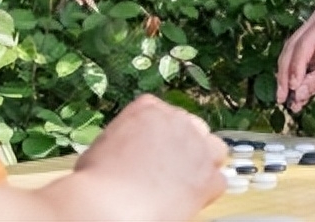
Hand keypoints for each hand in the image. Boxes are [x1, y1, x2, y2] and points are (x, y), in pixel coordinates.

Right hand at [61, 95, 227, 220]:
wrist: (109, 205)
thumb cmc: (96, 183)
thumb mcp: (103, 145)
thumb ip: (127, 139)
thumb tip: (129, 151)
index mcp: (148, 108)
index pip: (167, 114)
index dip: (164, 136)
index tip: (157, 151)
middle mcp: (178, 120)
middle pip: (193, 129)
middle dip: (184, 147)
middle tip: (170, 169)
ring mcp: (197, 147)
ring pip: (214, 149)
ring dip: (203, 163)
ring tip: (184, 182)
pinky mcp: (208, 176)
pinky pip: (217, 181)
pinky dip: (206, 192)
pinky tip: (188, 200)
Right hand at [277, 5, 314, 110]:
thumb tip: (297, 95)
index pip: (305, 44)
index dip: (296, 67)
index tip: (293, 89)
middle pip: (293, 48)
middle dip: (287, 74)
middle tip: (282, 98)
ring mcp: (312, 28)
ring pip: (290, 54)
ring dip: (287, 77)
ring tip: (286, 100)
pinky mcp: (310, 41)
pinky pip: (297, 60)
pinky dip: (295, 77)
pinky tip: (293, 95)